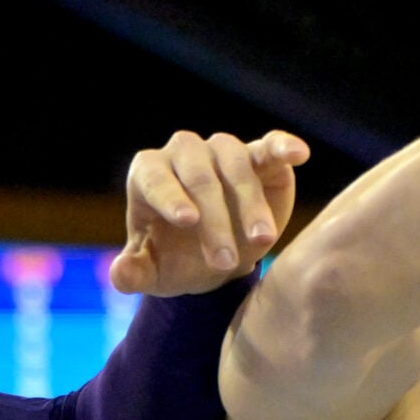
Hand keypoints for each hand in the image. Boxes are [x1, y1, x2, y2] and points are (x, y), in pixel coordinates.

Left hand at [111, 129, 306, 295]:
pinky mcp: (259, 157)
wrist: (217, 261)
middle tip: (225, 262)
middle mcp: (184, 154)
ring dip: (250, 203)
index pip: (155, 177)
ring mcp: (222, 151)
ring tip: (262, 241)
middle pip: (199, 176)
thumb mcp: (154, 274)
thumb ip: (134, 274)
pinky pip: (269, 145)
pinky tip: (298, 155)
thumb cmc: (177, 261)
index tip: (188, 221)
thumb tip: (121, 275)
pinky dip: (282, 146)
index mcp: (149, 174)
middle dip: (214, 220)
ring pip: (235, 163)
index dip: (171, 197)